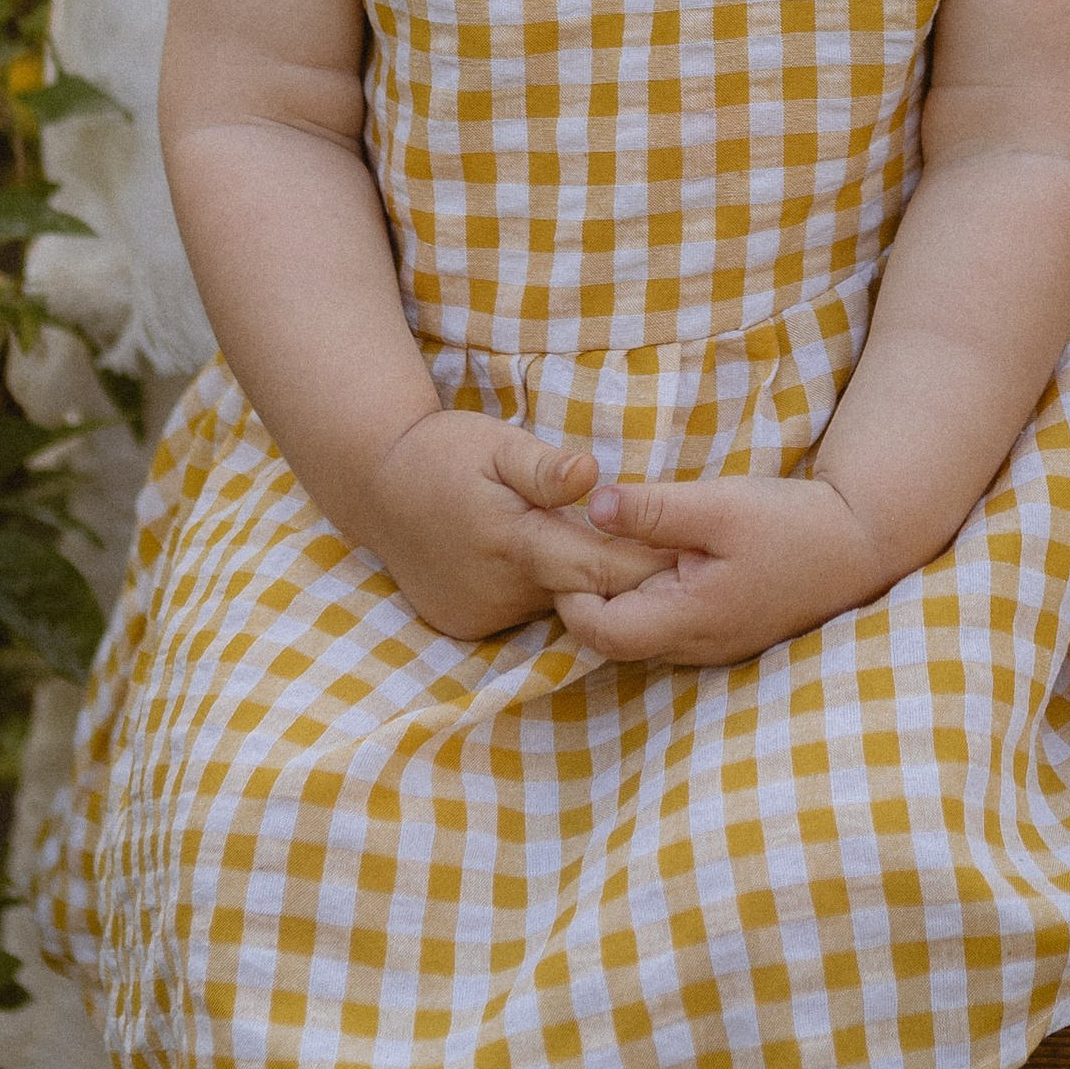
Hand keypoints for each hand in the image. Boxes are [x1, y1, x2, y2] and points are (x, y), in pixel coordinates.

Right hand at [366, 413, 675, 639]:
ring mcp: (479, 614)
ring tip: (628, 560)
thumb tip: (592, 475)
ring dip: (582, 586)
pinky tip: (553, 565)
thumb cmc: (446, 452)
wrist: (377, 485)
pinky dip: (543, 592)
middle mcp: (500, 591)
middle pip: (583, 594)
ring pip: (554, 606)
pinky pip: (522, 612)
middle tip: (680, 562)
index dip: (648, 565)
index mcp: (515, 544)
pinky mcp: (465, 624)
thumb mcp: (497, 444)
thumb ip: (544, 469)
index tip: (692, 558)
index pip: (601, 569)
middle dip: (627, 580)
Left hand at [556, 470, 889, 666]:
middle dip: (590, 590)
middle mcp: (693, 647)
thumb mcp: (721, 506)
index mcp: (688, 620)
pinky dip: (649, 593)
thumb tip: (590, 507)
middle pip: (613, 635)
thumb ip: (653, 510)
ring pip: (639, 631)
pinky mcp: (723, 634)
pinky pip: (667, 624)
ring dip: (620, 591)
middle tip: (583, 536)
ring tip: (617, 540)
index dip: (569, 592)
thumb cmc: (791, 524)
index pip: (597, 631)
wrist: (859, 545)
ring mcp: (710, 646)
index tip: (567, 543)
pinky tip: (658, 554)